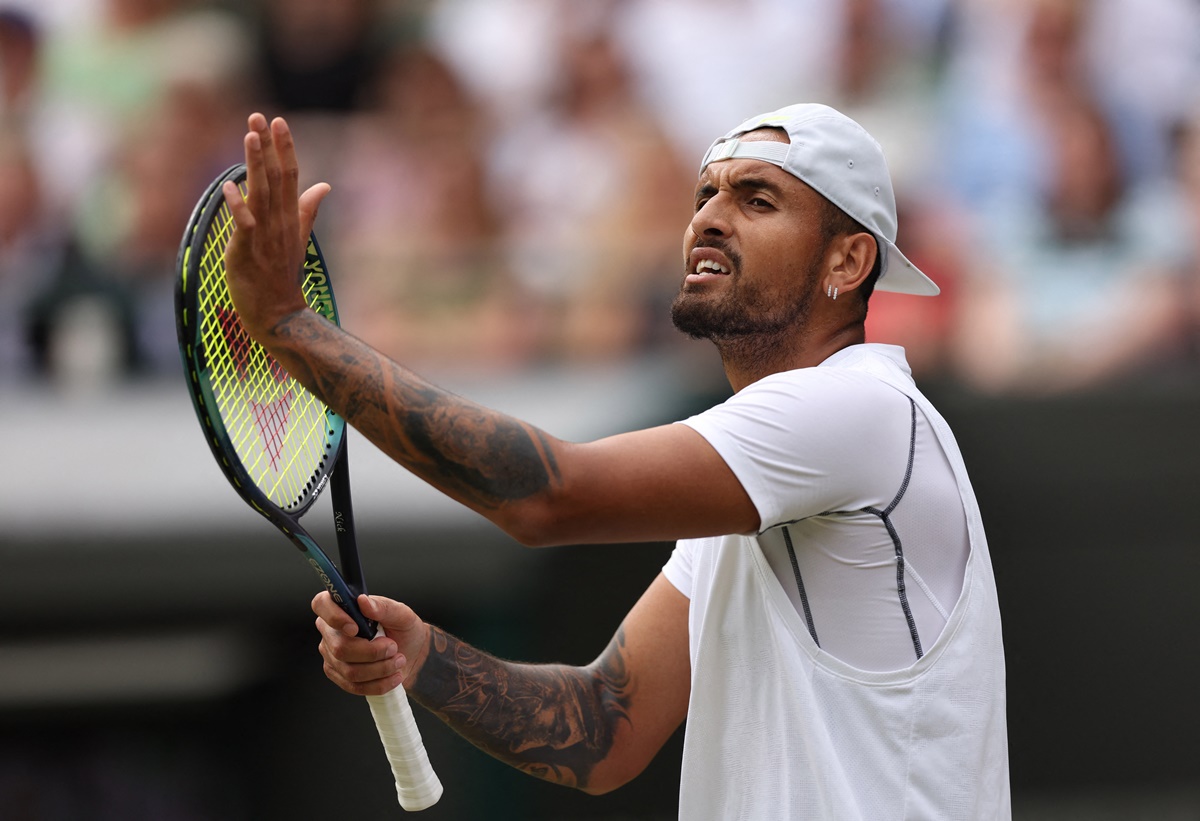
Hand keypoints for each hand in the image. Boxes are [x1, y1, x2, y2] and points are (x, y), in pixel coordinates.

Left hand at [223, 113, 331, 340]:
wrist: (279, 314)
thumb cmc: (283, 276)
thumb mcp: (298, 237)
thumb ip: (308, 209)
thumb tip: (324, 185)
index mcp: (290, 217)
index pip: (290, 175)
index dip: (284, 147)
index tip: (278, 121)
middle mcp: (279, 222)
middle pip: (275, 178)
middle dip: (267, 146)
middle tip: (260, 117)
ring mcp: (265, 237)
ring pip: (261, 194)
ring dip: (255, 165)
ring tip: (249, 137)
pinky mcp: (248, 253)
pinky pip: (245, 227)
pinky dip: (238, 207)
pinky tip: (229, 187)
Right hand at [313, 592, 430, 696]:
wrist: (412, 654)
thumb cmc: (404, 630)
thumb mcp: (402, 614)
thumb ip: (383, 607)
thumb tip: (363, 601)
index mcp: (343, 608)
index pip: (321, 604)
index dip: (334, 617)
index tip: (355, 628)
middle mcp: (331, 631)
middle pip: (340, 647)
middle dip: (372, 652)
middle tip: (392, 647)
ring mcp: (332, 655)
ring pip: (349, 670)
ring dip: (380, 669)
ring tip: (397, 660)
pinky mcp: (339, 675)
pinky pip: (354, 686)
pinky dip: (378, 684)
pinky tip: (392, 676)